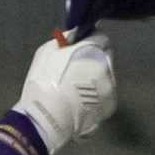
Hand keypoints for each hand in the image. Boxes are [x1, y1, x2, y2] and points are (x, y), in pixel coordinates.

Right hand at [12, 31, 115, 154]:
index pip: (101, 37)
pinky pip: (105, 96)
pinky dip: (97, 97)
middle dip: (95, 60)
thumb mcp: (47, 51)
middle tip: (77, 70)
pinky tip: (81, 103)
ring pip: (106, 77)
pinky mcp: (110, 106)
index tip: (81, 48)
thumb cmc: (44, 82)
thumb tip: (74, 37)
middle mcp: (107, 66)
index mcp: (92, 49)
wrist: (47, 118)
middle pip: (105, 57)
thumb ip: (65, 41)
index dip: (90, 41)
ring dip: (96, 79)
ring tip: (77, 90)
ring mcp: (111, 87)